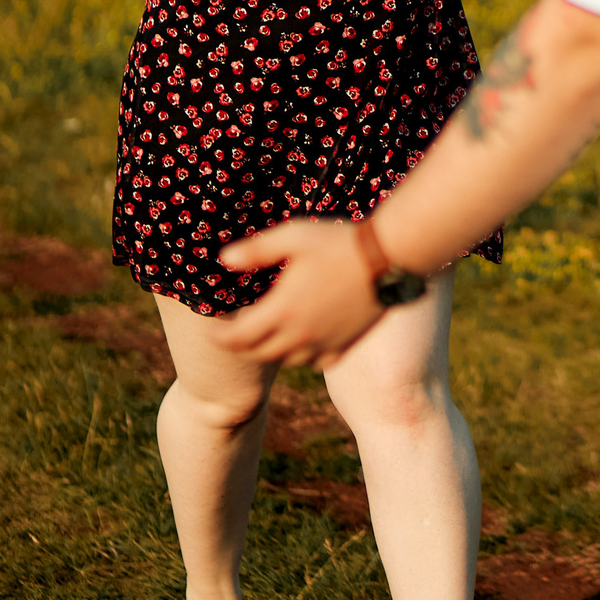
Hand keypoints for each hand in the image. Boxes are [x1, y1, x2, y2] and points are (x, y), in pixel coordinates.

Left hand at [210, 219, 386, 368]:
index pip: (238, 339)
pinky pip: (316, 363)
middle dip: (242, 348)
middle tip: (236, 337)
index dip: (220, 339)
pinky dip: (303, 356)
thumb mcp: (293, 237)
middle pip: (259, 355)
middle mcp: (300, 334)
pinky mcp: (345, 345)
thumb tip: (224, 259)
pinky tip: (303, 342)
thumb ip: (256, 250)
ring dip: (272, 352)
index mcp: (282, 310)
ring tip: (268, 337)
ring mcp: (324, 343)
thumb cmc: (338, 243)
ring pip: (287, 361)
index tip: (213, 334)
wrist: (387, 258)